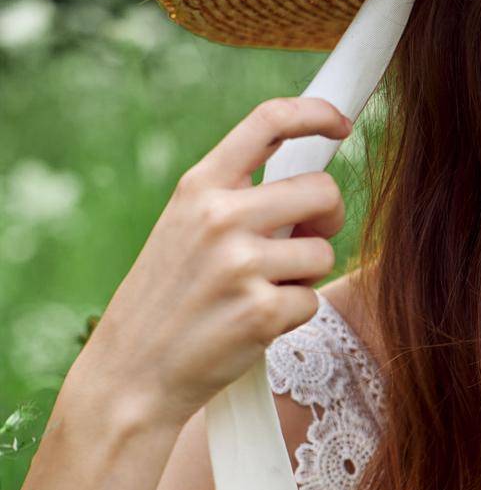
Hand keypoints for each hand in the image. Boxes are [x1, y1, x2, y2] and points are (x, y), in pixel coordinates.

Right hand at [72, 96, 351, 429]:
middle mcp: (219, 216)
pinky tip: (253, 325)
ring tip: (257, 292)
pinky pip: (312, 300)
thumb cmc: (169, 300)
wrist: (132, 375)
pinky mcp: (262, 310)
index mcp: (199, 187)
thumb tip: (315, 187)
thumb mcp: (185, 230)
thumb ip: (239, 200)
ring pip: (324, 252)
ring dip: (305, 276)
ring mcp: (241, 263)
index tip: (341, 124)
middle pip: (322, 190)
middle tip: (305, 240)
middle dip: (328, 217)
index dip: (316, 114)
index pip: (267, 122)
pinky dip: (293, 315)